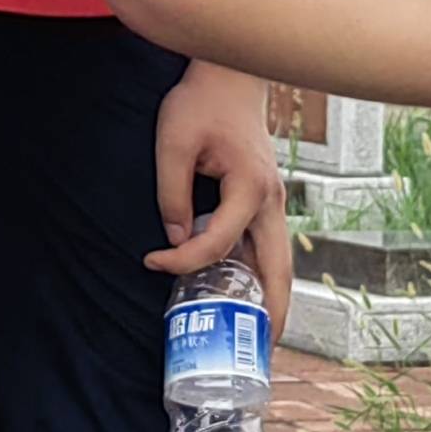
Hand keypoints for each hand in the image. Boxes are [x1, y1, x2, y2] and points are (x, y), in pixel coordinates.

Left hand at [143, 60, 292, 338]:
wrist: (230, 76)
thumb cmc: (201, 103)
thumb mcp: (173, 142)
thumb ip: (171, 195)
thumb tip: (175, 241)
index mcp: (251, 188)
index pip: (217, 243)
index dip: (182, 261)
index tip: (150, 261)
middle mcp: (272, 202)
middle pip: (279, 271)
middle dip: (272, 315)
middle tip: (259, 355)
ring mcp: (274, 204)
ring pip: (280, 263)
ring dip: (272, 301)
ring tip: (258, 340)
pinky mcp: (265, 202)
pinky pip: (267, 249)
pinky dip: (261, 277)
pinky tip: (245, 299)